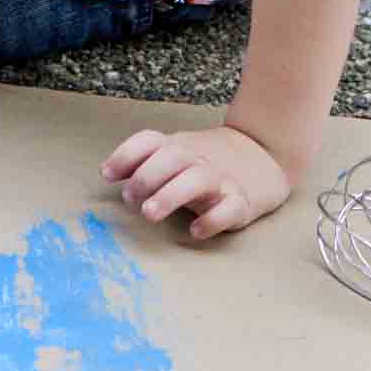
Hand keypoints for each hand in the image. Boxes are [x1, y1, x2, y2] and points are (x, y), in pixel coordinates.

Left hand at [101, 125, 293, 238]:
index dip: (126, 154)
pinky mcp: (241, 202)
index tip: (108, 175)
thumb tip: (107, 172)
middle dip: (146, 177)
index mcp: (176, 147)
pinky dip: (212, 219)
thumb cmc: (201, 164)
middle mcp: (196, 160)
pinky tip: (195, 230)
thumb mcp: (171, 156)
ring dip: (170, 195)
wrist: (262, 155)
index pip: (149, 140)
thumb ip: (141, 163)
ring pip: (197, 180)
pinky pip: (229, 209)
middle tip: (131, 199)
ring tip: (150, 214)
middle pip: (171, 157)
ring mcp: (220, 179)